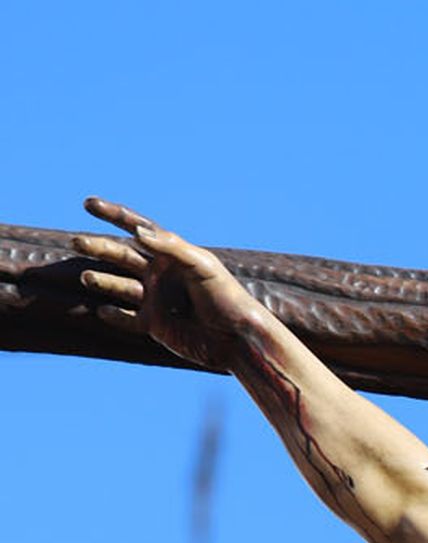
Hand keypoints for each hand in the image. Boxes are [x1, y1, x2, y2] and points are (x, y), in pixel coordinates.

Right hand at [76, 197, 266, 367]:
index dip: (113, 215)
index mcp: (171, 255)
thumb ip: (170, 247)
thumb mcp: (202, 266)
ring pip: (119, 285)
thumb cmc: (225, 296)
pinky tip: (101, 310)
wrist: (237, 338)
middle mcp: (160, 274)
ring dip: (101, 280)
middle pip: (121, 255)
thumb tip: (137, 232)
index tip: (88, 203)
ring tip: (86, 277)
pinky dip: (114, 315)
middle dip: (99, 247)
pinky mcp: (155, 325)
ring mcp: (156, 300)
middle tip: (76, 241)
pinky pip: (127, 319)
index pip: (137, 228)